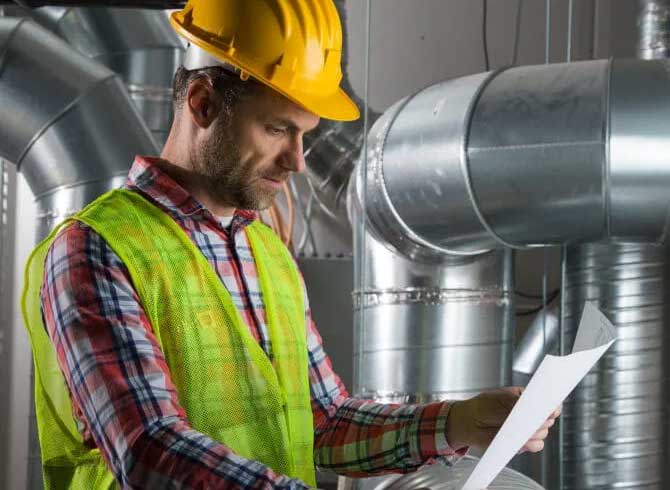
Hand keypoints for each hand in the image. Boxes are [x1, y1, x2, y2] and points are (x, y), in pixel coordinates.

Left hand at [445, 387, 559, 451]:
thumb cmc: (483, 406)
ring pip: (543, 433)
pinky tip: (519, 439)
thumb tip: (536, 408)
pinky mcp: (522, 443)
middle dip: (541, 420)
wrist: (469, 423)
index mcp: (526, 398)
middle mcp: (529, 414)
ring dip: (535, 432)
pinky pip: (535, 445)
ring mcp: (527, 429)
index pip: (547, 400)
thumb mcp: (501, 398)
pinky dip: (530, 443)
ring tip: (519, 429)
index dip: (552, 405)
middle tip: (529, 419)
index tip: (552, 409)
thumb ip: (520, 404)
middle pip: (548, 419)